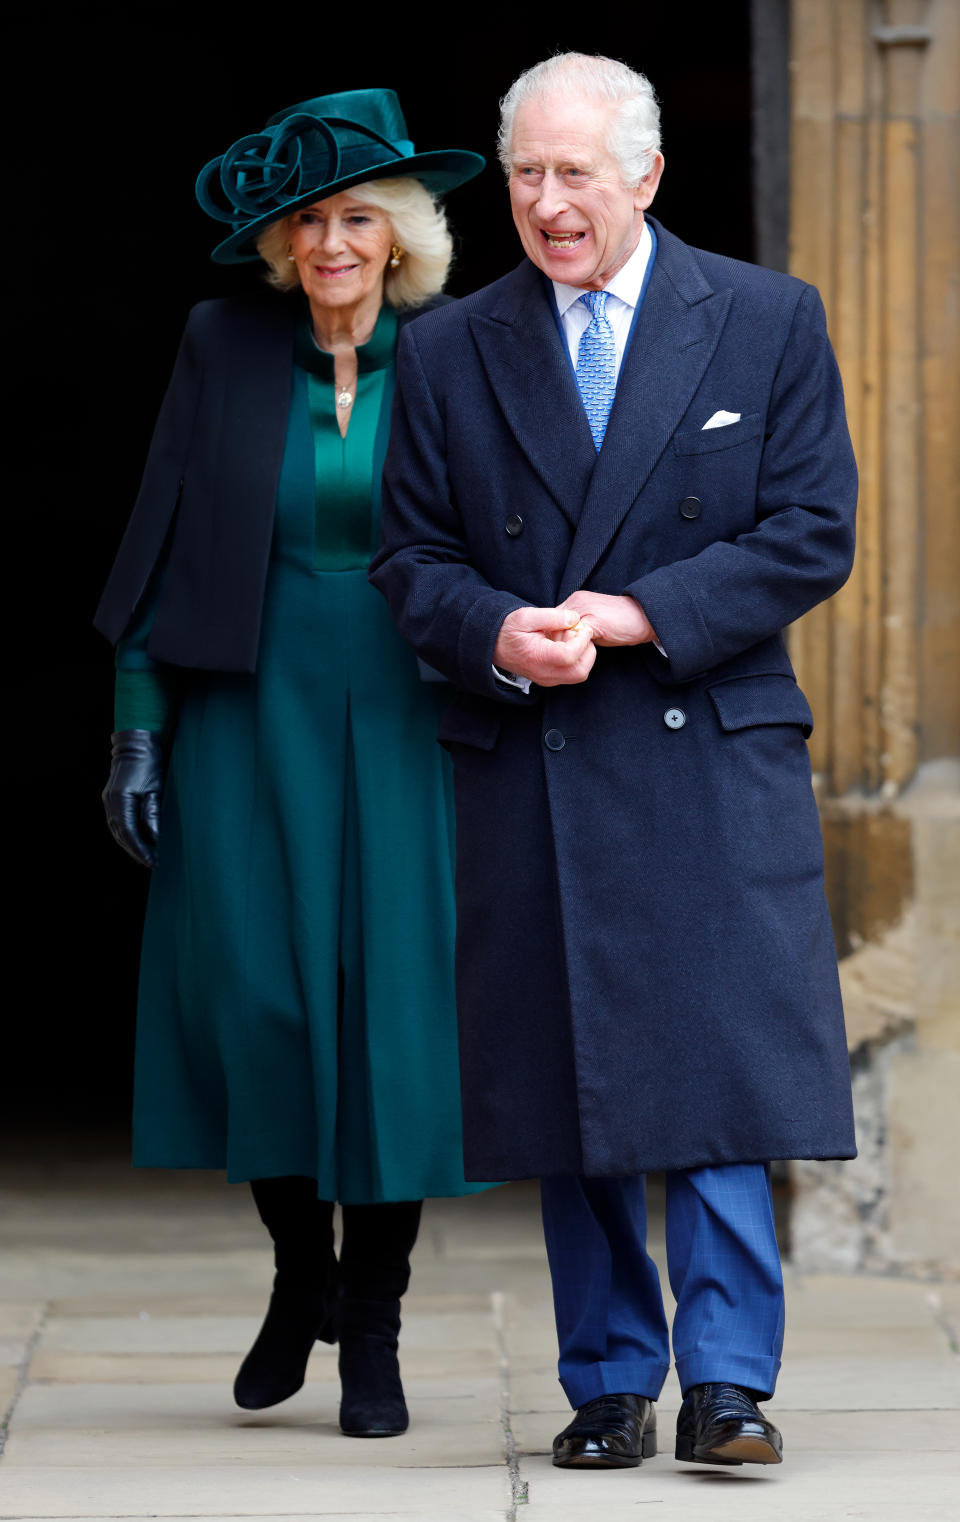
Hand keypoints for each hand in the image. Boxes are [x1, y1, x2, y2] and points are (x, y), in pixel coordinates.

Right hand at [102, 730, 165, 867]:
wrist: (136, 744)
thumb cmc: (149, 763)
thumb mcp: (156, 789)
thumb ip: (153, 815)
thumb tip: (154, 839)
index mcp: (120, 800)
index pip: (129, 833)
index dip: (141, 850)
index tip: (153, 862)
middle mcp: (110, 803)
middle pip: (121, 835)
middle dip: (137, 851)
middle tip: (153, 863)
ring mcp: (109, 801)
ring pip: (118, 831)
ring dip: (132, 845)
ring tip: (148, 856)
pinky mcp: (112, 799)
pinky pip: (118, 823)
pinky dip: (128, 835)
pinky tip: (139, 841)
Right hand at [494, 606, 597, 686]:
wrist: (493, 646)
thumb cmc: (508, 630)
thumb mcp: (526, 616)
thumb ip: (552, 616)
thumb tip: (575, 618)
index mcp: (539, 657)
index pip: (570, 655)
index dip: (582, 639)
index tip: (581, 625)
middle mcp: (545, 673)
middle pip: (580, 671)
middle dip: (587, 650)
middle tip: (578, 633)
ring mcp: (548, 679)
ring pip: (580, 674)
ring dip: (583, 655)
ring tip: (571, 638)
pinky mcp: (550, 679)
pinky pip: (573, 674)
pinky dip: (577, 659)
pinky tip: (566, 644)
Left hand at [559, 591, 658, 647]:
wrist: (646, 617)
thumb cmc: (621, 623)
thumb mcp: (593, 623)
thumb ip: (576, 627)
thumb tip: (559, 642)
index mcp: (575, 601)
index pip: (551, 621)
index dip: (552, 637)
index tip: (556, 650)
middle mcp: (576, 601)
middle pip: (552, 626)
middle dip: (555, 643)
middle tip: (562, 655)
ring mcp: (584, 609)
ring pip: (560, 632)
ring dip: (565, 647)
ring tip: (574, 654)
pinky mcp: (593, 620)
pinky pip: (574, 637)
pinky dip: (575, 648)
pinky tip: (585, 652)